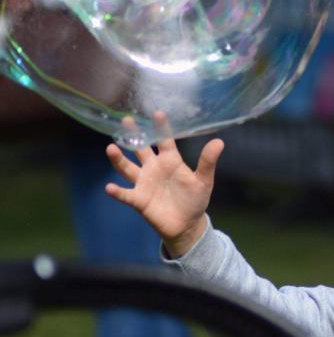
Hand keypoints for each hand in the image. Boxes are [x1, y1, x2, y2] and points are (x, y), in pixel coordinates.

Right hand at [105, 112, 224, 256]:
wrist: (187, 224)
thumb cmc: (195, 199)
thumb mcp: (203, 180)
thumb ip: (207, 162)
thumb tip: (220, 142)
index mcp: (170, 160)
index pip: (164, 140)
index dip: (161, 127)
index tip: (157, 113)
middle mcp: (153, 168)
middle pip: (140, 148)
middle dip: (133, 134)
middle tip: (126, 120)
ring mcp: (144, 182)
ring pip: (127, 168)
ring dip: (118, 159)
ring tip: (111, 147)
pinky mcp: (138, 199)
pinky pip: (126, 194)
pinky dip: (117, 192)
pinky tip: (110, 187)